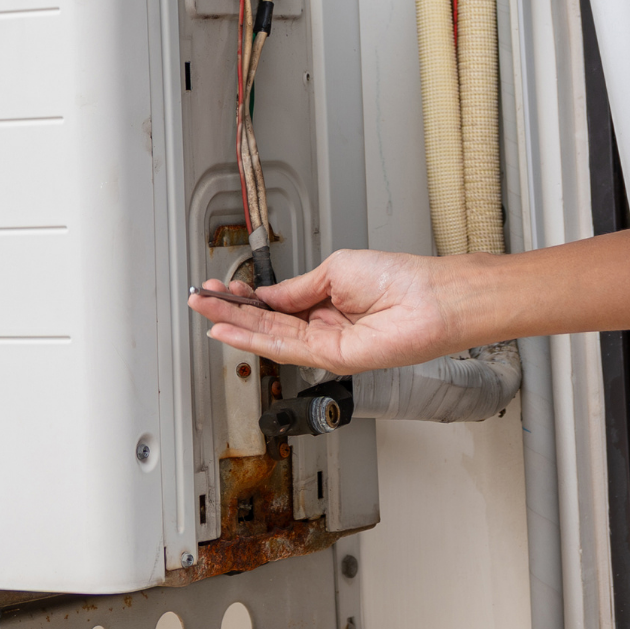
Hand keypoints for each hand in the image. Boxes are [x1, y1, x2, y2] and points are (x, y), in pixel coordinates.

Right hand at [188, 249, 473, 374]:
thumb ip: (297, 289)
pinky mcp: (332, 358)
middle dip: (231, 312)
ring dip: (235, 326)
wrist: (429, 299)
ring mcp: (326, 345)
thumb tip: (267, 296)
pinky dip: (256, 339)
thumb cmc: (398, 279)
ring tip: (206, 314)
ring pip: (271, 338)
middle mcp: (323, 326)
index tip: (220, 288)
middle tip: (200, 302)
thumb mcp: (335, 271)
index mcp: (325, 302)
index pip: (275, 305)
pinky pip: (286, 348)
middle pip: (267, 324)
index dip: (245, 298)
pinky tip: (233, 330)